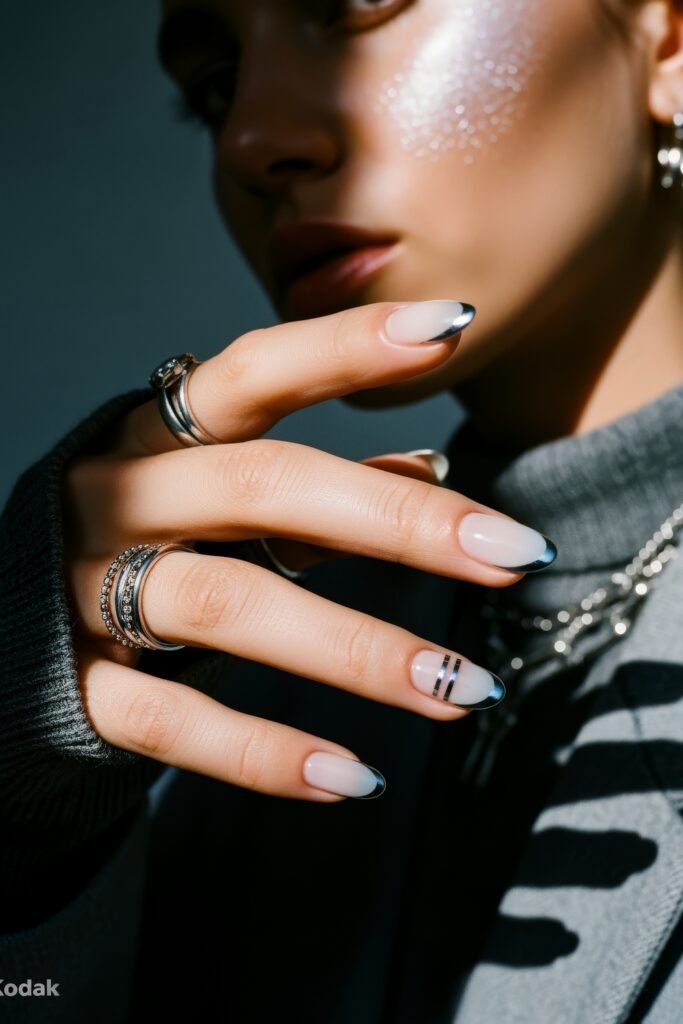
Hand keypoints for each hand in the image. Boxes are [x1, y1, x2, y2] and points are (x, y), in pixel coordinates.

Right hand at [63, 300, 555, 800]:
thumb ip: (314, 483)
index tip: (454, 325)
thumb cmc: (139, 537)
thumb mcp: (213, 493)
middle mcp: (120, 496)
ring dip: (357, 649)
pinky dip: (263, 752)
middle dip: (396, 523)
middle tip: (514, 554)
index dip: (346, 345)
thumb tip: (430, 471)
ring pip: (225, 605)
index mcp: (158, 433)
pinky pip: (167, 718)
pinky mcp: (73, 682)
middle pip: (262, 488)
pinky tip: (358, 779)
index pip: (255, 373)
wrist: (0, 614)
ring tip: (467, 688)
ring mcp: (84, 588)